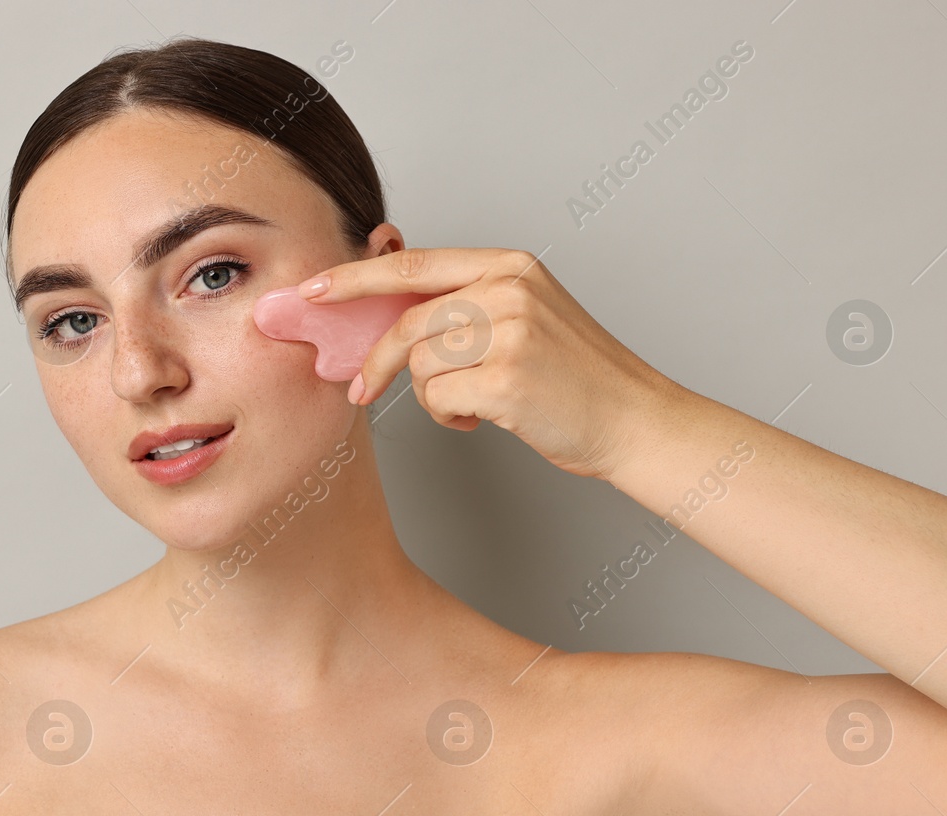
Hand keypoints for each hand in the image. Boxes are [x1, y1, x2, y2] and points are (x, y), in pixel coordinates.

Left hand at [298, 247, 680, 479]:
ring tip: (470, 404)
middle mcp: (509, 289)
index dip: (354, 277)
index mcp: (510, 265)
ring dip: (434, 397)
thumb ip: (466, 304)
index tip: (313, 290)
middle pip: (407, 321)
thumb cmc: (574, 378)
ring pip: (422, 364)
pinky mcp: (508, 377)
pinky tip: (483, 417)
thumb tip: (388, 312)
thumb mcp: (524, 317)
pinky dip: (451, 417)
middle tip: (359, 390)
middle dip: (375, 362)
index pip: (412, 265)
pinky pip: (440, 398)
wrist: (633, 419)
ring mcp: (511, 331)